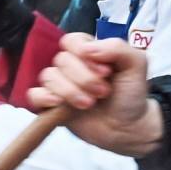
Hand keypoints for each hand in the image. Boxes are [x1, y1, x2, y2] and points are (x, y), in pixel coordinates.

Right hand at [26, 33, 164, 156]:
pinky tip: (60, 105)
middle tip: (103, 92)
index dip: (84, 54)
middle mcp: (71, 66)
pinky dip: (44, 98)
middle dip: (84, 78)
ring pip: (49, 77)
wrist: (128, 128)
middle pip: (61, 60)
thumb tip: (89, 48)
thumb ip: (118, 48)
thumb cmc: (131, 94)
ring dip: (70, 91)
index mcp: (88, 52)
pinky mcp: (50, 105)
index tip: (105, 71)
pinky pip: (34, 95)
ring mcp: (59, 85)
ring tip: (89, 104)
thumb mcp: (136, 65)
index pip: (72, 41)